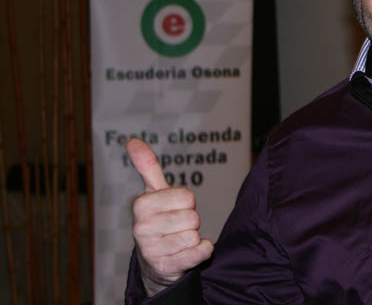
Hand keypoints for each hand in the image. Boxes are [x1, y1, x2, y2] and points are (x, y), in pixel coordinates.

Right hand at [127, 137, 213, 295]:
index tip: (174, 209)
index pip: (186, 196)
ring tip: (178, 240)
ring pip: (195, 235)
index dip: (186, 203)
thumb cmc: (159, 219)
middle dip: (190, 221)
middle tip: (177, 226)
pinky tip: (190, 251)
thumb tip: (132, 140)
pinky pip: (199, 253)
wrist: (156, 260)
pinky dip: (203, 251)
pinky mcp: (165, 268)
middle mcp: (142, 228)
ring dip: (193, 237)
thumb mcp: (153, 193)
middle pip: (192, 217)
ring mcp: (152, 250)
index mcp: (141, 205)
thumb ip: (147, 167)